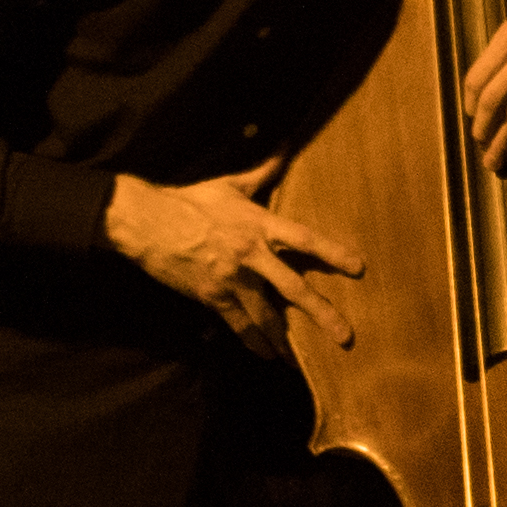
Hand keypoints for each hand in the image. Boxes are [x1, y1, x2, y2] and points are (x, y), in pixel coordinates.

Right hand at [102, 156, 363, 361]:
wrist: (147, 223)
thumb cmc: (190, 201)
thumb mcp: (229, 184)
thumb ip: (263, 172)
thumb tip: (287, 146)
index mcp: (259, 224)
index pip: (305, 239)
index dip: (333, 253)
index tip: (359, 268)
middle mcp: (251, 254)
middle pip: (293, 287)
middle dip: (321, 313)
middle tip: (344, 335)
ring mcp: (231, 279)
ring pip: (266, 315)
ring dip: (285, 340)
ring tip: (303, 359)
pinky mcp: (212, 296)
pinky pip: (238, 324)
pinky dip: (253, 342)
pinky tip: (267, 356)